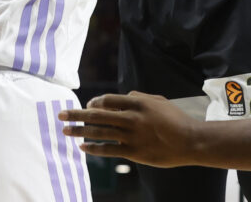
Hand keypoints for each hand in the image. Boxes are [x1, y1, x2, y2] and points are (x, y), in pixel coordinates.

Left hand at [59, 91, 195, 167]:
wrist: (189, 141)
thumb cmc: (174, 118)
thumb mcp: (157, 100)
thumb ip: (138, 97)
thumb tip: (121, 96)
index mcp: (137, 102)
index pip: (108, 100)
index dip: (94, 103)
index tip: (86, 106)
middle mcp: (131, 118)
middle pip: (98, 115)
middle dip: (77, 115)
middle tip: (61, 115)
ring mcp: (132, 136)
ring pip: (100, 132)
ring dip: (80, 131)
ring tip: (66, 131)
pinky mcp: (134, 153)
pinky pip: (109, 150)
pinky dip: (94, 148)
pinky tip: (82, 147)